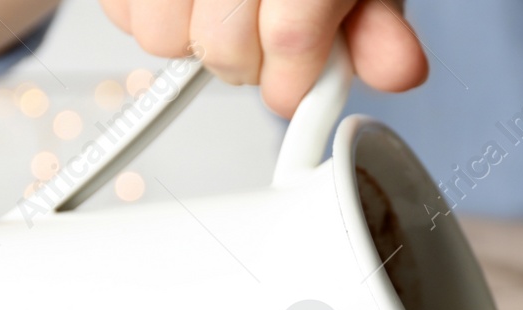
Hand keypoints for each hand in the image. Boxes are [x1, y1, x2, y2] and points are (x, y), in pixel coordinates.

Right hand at [98, 0, 427, 114]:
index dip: (297, 83)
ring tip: (225, 11)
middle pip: (224, 48)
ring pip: (164, 37)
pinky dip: (154, 15)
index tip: (304, 85)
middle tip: (269, 40)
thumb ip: (376, 22)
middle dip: (251, 64)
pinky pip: (124, 13)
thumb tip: (398, 69)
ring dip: (196, 41)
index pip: (289, 41)